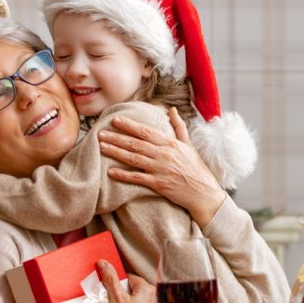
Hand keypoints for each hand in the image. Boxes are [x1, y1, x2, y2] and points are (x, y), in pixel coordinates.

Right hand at [97, 260, 162, 302]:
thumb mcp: (116, 299)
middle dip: (126, 295)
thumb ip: (110, 279)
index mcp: (148, 289)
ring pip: (142, 301)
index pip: (130, 279)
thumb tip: (103, 263)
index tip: (114, 293)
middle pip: (136, 290)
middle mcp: (157, 297)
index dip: (119, 285)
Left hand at [98, 107, 225, 227]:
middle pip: (135, 143)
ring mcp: (159, 169)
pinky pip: (137, 178)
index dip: (129, 125)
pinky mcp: (158, 184)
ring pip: (133, 158)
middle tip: (100, 133)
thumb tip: (171, 110)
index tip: (115, 120)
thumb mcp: (188, 144)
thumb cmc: (195, 168)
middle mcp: (163, 154)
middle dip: (116, 137)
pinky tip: (111, 172)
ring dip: (116, 152)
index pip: (146, 131)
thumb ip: (178, 126)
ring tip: (101, 147)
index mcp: (170, 143)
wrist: (203, 192)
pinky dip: (124, 175)